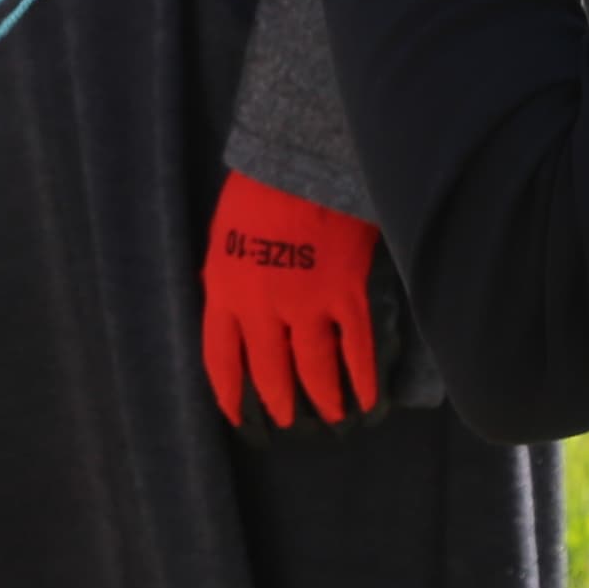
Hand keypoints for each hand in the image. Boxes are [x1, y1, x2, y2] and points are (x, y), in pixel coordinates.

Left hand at [200, 173, 382, 428]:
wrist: (300, 164)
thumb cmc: (256, 192)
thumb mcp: (222, 238)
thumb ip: (226, 279)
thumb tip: (226, 306)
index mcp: (225, 294)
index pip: (221, 360)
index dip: (230, 395)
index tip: (238, 418)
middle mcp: (262, 309)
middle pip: (269, 374)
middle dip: (279, 404)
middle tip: (288, 422)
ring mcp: (306, 305)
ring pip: (314, 370)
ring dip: (323, 399)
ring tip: (331, 417)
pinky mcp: (345, 295)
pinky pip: (356, 349)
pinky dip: (363, 378)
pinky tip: (367, 398)